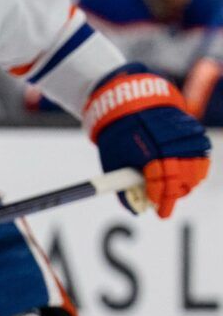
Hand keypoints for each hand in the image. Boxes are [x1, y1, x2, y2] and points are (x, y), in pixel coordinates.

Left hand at [86, 64, 210, 218]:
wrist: (131, 102)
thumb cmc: (119, 136)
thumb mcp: (113, 163)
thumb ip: (124, 188)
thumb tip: (136, 211)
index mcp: (147, 153)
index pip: (162, 183)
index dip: (162, 200)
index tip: (160, 212)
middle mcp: (169, 144)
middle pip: (183, 178)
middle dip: (176, 194)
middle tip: (167, 201)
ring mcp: (183, 136)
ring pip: (198, 167)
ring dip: (190, 182)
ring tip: (178, 188)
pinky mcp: (192, 129)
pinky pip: (203, 153)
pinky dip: (198, 166)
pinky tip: (189, 172)